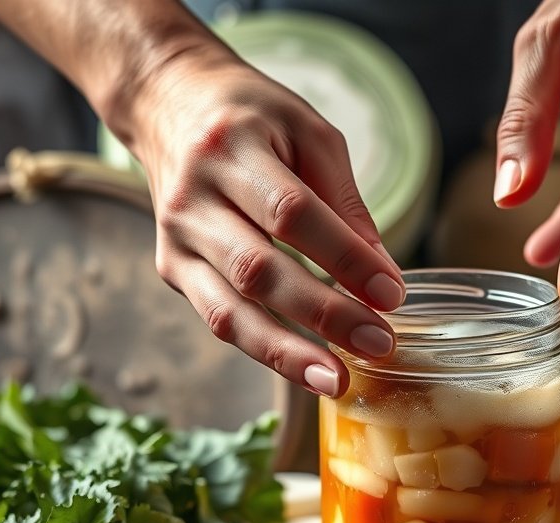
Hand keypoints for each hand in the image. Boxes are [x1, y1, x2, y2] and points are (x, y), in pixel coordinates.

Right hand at [125, 47, 403, 397]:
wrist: (168, 103)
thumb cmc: (252, 117)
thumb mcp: (310, 133)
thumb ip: (346, 202)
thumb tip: (384, 274)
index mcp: (231, 148)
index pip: (292, 213)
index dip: (344, 257)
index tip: (392, 293)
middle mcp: (193, 198)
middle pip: (259, 270)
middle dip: (324, 314)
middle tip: (378, 343)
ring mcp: (176, 240)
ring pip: (229, 310)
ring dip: (287, 353)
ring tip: (337, 382)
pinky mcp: (172, 269)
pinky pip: (219, 319)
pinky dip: (264, 349)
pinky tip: (306, 369)